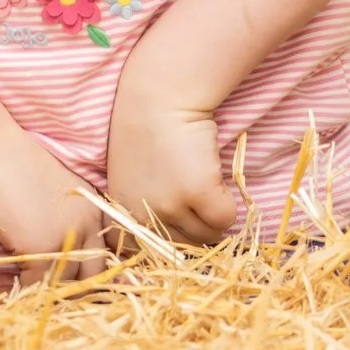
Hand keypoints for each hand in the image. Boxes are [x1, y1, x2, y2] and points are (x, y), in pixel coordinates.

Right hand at [0, 127, 107, 292]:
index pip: (103, 258)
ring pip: (60, 285)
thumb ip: (61, 224)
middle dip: (63, 292)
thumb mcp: (50, 196)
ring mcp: (68, 236)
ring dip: (33, 293)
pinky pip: (34, 285)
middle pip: (89, 277)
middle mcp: (88, 224)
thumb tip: (48, 262)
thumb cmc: (10, 167)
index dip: (81, 277)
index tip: (56, 284)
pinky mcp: (42, 247)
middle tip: (34, 293)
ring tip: (5, 286)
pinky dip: (13, 290)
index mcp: (94, 209)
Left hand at [105, 94, 239, 246]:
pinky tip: (216, 179)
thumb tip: (176, 239)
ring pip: (207, 235)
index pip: (145, 253)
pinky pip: (225, 217)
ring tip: (206, 184)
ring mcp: (170, 206)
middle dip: (195, 227)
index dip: (168, 241)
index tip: (178, 224)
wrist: (158, 96)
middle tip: (198, 200)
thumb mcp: (130, 177)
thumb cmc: (146, 129)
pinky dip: (229, 203)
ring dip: (213, 216)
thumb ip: (142, 208)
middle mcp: (142, 216)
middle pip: (183, 247)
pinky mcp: (198, 192)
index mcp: (121, 215)